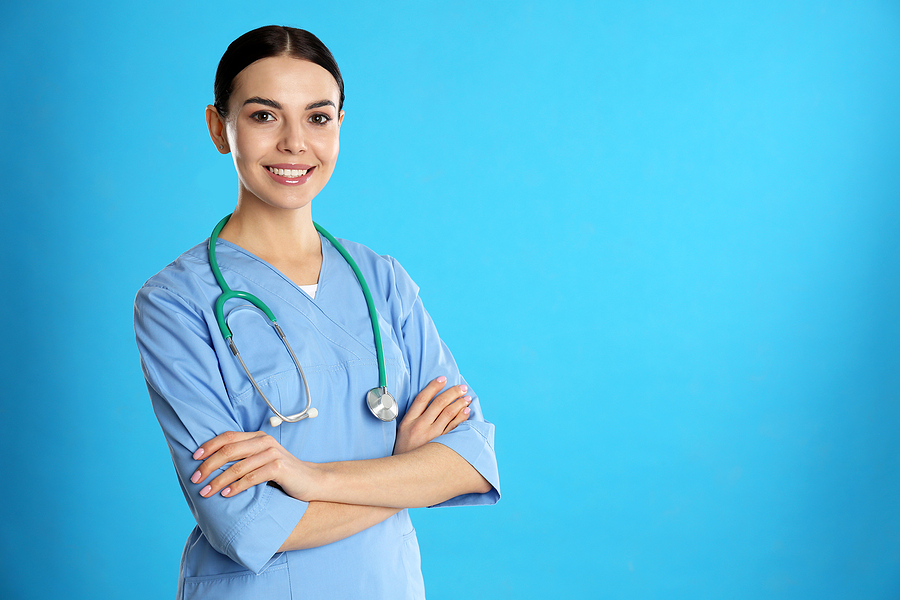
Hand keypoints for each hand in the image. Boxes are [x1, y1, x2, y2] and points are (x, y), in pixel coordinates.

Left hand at [189, 431, 314, 499]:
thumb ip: (244, 458)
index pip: (228, 437)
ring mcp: (272, 454)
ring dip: (218, 480)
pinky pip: (252, 477)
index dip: (209, 446)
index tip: (194, 459)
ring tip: (205, 492)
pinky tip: (226, 494)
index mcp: (257, 437)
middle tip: (195, 479)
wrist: (311, 481)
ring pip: (238, 466)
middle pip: (229, 450)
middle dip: (208, 465)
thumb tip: (213, 467)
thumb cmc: (283, 474)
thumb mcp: (262, 461)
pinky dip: (236, 487)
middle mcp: (264, 441)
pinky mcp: (279, 467)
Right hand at [394, 376, 471, 454]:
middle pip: (439, 403)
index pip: (422, 398)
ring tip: (467, 398)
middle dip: (452, 392)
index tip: (443, 379)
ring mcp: (431, 436)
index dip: (434, 386)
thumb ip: (413, 417)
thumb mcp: (402, 431)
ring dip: (460, 403)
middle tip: (462, 387)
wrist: (404, 472)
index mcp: (408, 421)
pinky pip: (454, 428)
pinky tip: (466, 412)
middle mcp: (420, 426)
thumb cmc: (404, 450)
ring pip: (448, 413)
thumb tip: (429, 402)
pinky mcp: (440, 445)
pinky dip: (461, 418)